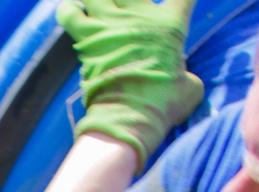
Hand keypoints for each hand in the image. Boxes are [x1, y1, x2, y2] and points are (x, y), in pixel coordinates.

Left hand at [59, 0, 203, 162]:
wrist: (131, 114)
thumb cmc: (164, 103)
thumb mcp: (189, 88)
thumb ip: (187, 76)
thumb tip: (185, 82)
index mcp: (171, 23)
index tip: (174, 4)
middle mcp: (140, 15)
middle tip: (124, 11)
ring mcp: (112, 22)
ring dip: (95, 1)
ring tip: (97, 9)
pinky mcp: (87, 36)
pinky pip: (69, 12)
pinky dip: (68, 11)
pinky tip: (72, 14)